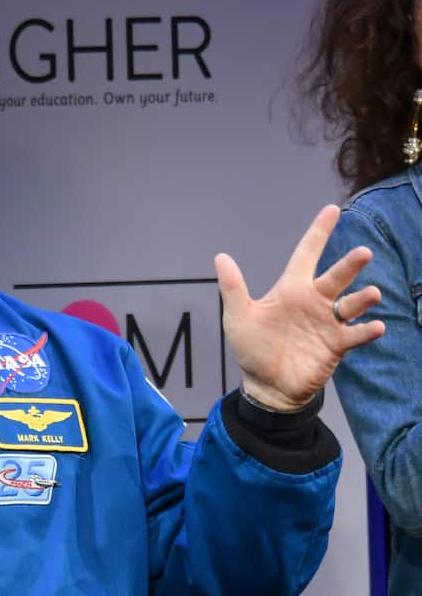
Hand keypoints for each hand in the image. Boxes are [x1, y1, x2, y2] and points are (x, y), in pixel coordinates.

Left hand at [215, 204, 385, 410]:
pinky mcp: (337, 344)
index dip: (318, 233)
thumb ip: (233, 288)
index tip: (332, 210)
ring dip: (363, 299)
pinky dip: (367, 330)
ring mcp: (328, 322)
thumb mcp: (238, 317)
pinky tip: (375, 327)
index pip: (306, 254)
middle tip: (363, 253)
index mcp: (291, 289)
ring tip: (371, 294)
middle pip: (336, 277)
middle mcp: (314, 301)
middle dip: (350, 265)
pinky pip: (356, 335)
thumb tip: (221, 257)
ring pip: (351, 304)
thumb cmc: (253, 348)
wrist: (267, 385)